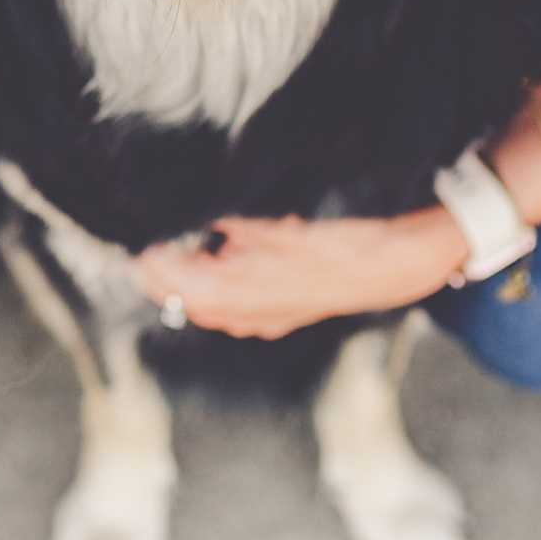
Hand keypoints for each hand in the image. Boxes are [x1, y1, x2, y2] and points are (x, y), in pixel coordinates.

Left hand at [135, 210, 467, 340]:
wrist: (401, 264)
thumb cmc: (349, 240)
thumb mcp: (291, 225)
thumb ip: (243, 228)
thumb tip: (206, 222)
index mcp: (257, 287)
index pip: (190, 286)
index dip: (160, 271)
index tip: (139, 250)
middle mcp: (260, 309)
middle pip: (195, 304)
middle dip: (163, 283)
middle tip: (141, 258)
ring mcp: (272, 316)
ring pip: (213, 313)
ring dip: (184, 293)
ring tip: (162, 267)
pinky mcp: (284, 315)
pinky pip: (235, 317)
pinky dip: (211, 303)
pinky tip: (205, 285)